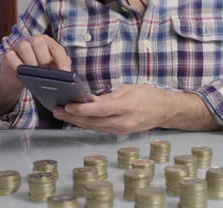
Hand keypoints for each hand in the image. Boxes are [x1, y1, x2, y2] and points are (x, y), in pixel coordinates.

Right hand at [0, 35, 71, 90]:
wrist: (16, 76)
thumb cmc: (38, 70)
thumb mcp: (51, 67)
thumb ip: (60, 67)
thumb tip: (67, 73)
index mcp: (47, 42)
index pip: (56, 48)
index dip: (61, 60)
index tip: (65, 72)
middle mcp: (33, 40)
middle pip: (39, 42)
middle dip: (44, 59)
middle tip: (46, 72)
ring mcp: (19, 45)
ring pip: (24, 47)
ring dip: (31, 62)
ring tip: (34, 74)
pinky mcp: (8, 54)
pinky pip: (11, 57)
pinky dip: (17, 65)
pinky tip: (21, 73)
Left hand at [53, 85, 176, 134]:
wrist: (165, 111)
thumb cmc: (149, 96)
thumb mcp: (129, 89)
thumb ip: (109, 96)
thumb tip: (90, 100)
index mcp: (126, 107)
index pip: (100, 110)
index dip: (82, 109)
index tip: (68, 105)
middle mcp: (122, 122)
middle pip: (93, 121)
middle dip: (73, 116)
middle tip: (57, 110)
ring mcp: (121, 130)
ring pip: (94, 127)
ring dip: (77, 121)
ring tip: (62, 114)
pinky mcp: (120, 133)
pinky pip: (100, 129)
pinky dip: (87, 124)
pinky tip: (77, 118)